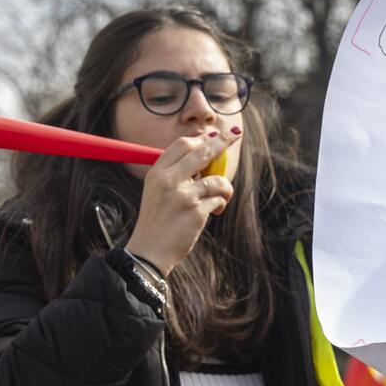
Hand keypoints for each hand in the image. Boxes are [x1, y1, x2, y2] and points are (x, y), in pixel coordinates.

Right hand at [124, 128, 240, 275]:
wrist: (149, 251)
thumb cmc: (157, 220)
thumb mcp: (157, 190)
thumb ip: (175, 172)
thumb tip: (204, 152)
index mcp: (157, 172)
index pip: (182, 144)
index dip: (201, 139)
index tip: (214, 136)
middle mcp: (169, 180)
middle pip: (202, 151)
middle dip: (223, 141)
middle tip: (236, 134)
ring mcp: (183, 196)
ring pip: (217, 179)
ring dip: (225, 187)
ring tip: (222, 197)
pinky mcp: (196, 212)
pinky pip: (219, 199)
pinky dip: (220, 204)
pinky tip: (214, 211)